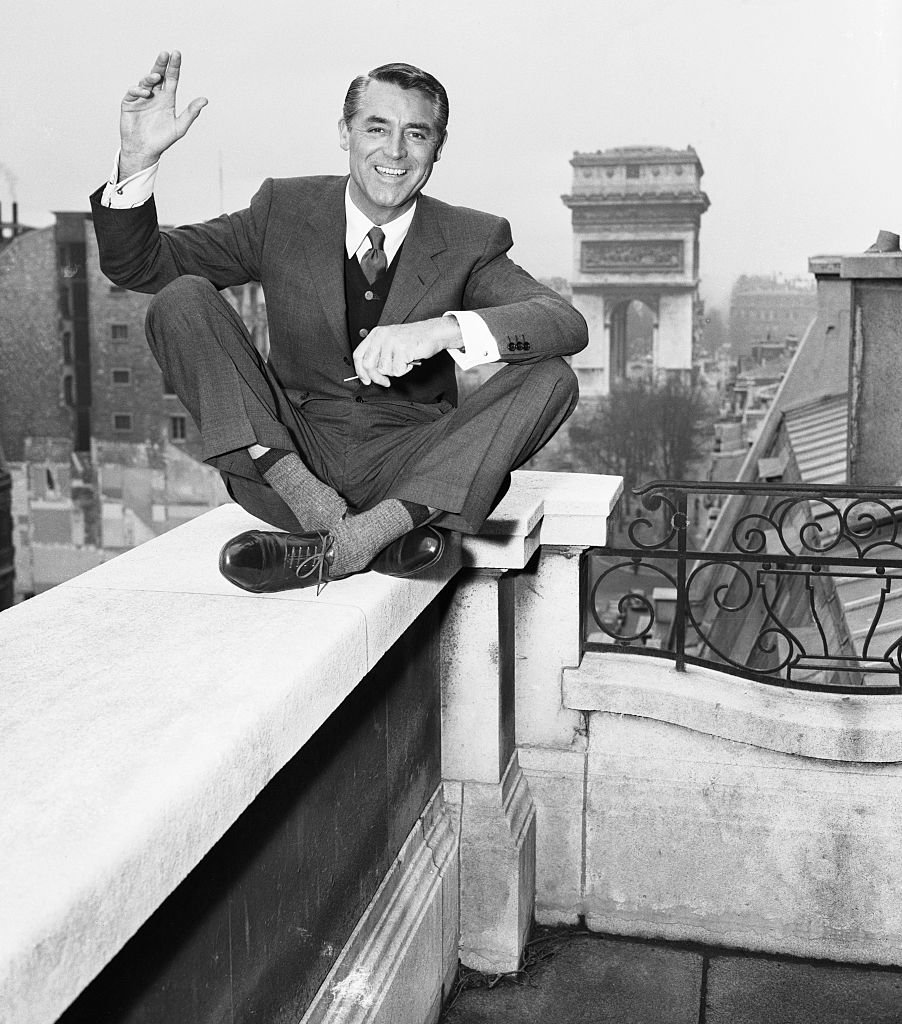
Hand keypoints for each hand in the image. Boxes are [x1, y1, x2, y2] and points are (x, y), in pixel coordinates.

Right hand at [119, 50, 206, 178]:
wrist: (144, 151)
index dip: (174, 66)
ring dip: (151, 78)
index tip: (176, 54)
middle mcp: (154, 95)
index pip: (171, 78)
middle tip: (165, 53)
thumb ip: (191, 113)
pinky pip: (133, 92)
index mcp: (167, 98)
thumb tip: (205, 100)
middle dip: (161, 64)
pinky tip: (145, 93)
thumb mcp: (179, 127)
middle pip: (158, 75)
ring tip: (157, 76)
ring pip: (146, 82)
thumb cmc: (162, 140)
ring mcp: (141, 98)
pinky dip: (139, 91)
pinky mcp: (129, 103)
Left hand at [353, 318, 462, 386]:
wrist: (433, 332)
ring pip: (384, 369)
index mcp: (376, 334)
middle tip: (385, 382)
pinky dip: (404, 370)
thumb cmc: (413, 339)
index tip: (366, 380)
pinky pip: (397, 370)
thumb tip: (369, 373)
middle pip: (368, 364)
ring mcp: (391, 342)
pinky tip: (409, 360)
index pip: (359, 355)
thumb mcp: (391, 341)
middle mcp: (381, 336)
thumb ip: (379, 354)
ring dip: (395, 371)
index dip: (360, 371)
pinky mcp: (402, 349)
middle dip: (376, 378)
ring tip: (403, 361)